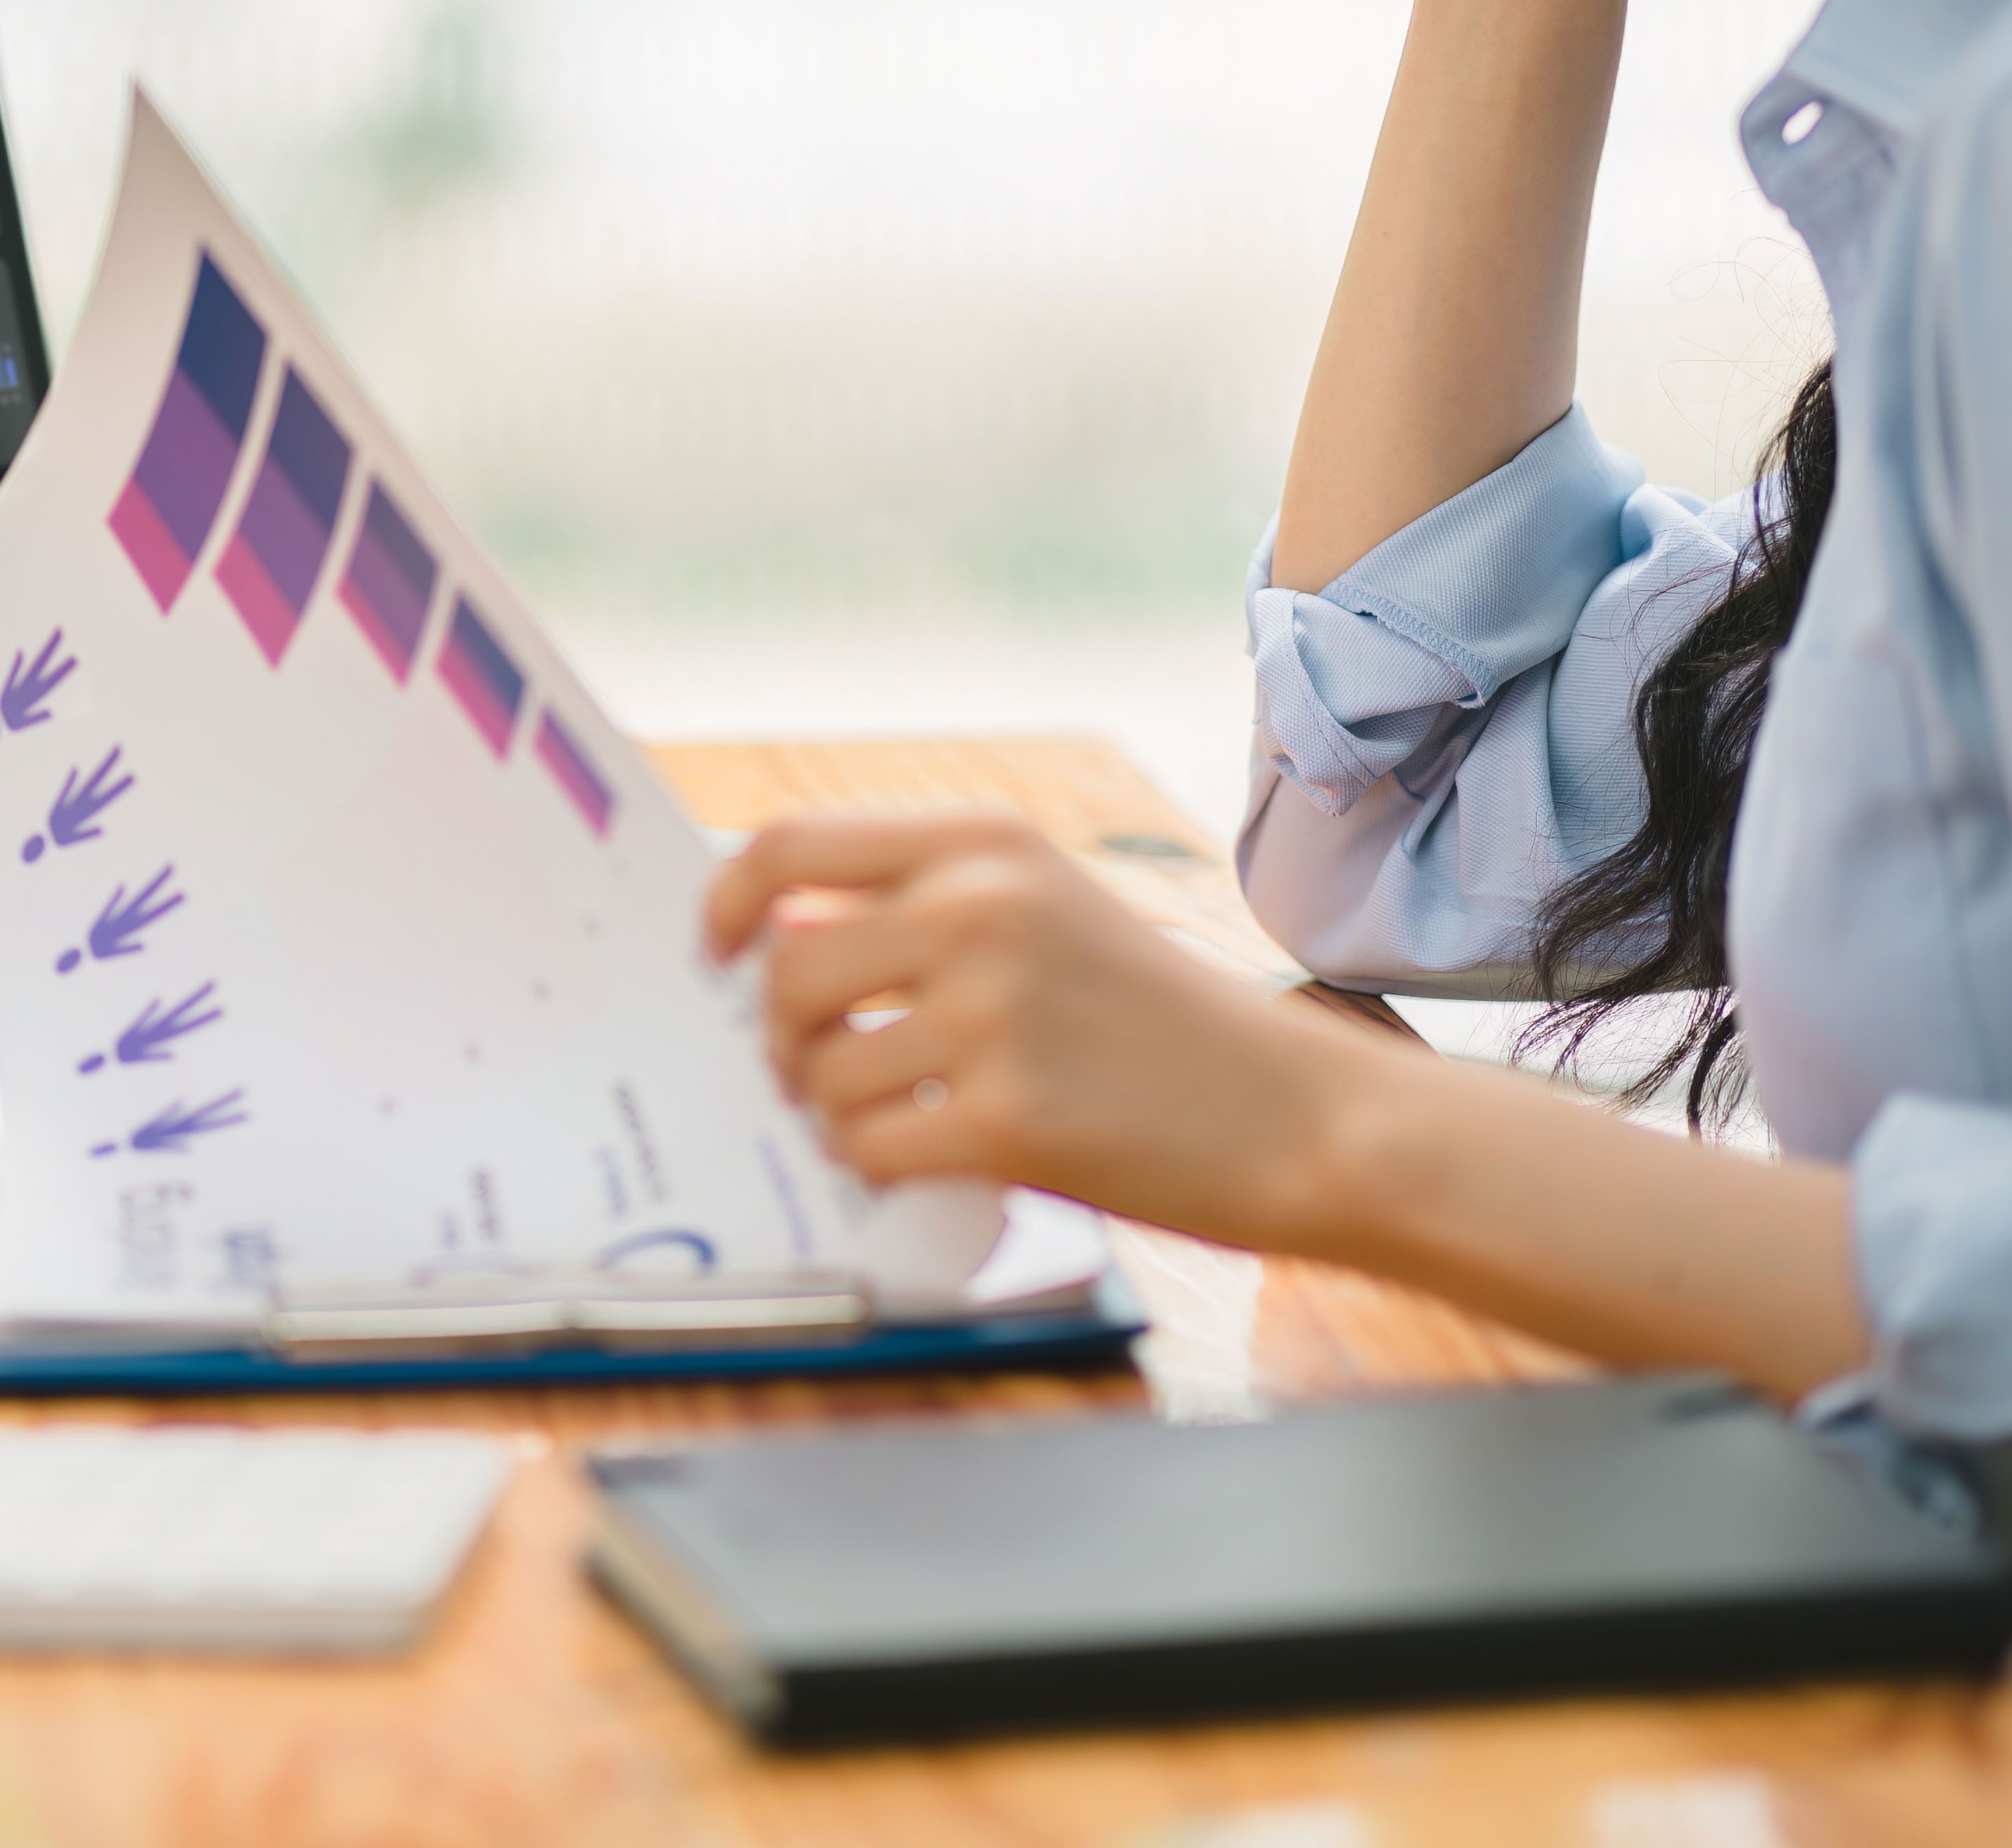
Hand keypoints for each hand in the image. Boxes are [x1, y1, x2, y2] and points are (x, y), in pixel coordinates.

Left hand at [704, 812, 1384, 1252]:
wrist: (1296, 1113)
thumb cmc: (1168, 1022)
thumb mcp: (1055, 910)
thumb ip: (931, 903)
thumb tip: (779, 932)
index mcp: (988, 844)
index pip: (791, 845)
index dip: (726, 901)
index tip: (715, 950)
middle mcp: (979, 909)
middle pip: (787, 970)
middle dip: (779, 1037)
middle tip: (812, 1071)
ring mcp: (989, 1013)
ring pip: (822, 1074)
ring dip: (837, 1112)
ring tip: (898, 1118)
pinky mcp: (1004, 1119)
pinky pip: (870, 1148)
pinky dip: (880, 1166)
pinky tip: (931, 1158)